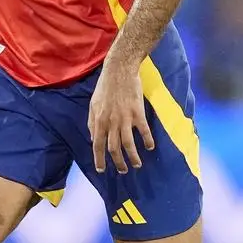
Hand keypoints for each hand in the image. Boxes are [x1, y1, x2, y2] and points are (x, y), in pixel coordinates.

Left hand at [88, 56, 154, 173]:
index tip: (101, 170)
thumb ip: (91, 122)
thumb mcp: (92, 104)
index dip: (99, 159)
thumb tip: (92, 138)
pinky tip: (150, 147)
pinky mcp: (138, 112)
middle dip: (118, 162)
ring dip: (133, 157)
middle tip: (123, 171)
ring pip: (128, 144)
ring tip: (137, 165)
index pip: (97, 145)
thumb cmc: (105, 87)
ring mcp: (124, 118)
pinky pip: (143, 131)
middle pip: (113, 148)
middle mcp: (111, 122)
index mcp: (98, 121)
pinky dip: (147, 140)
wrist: (119, 71)